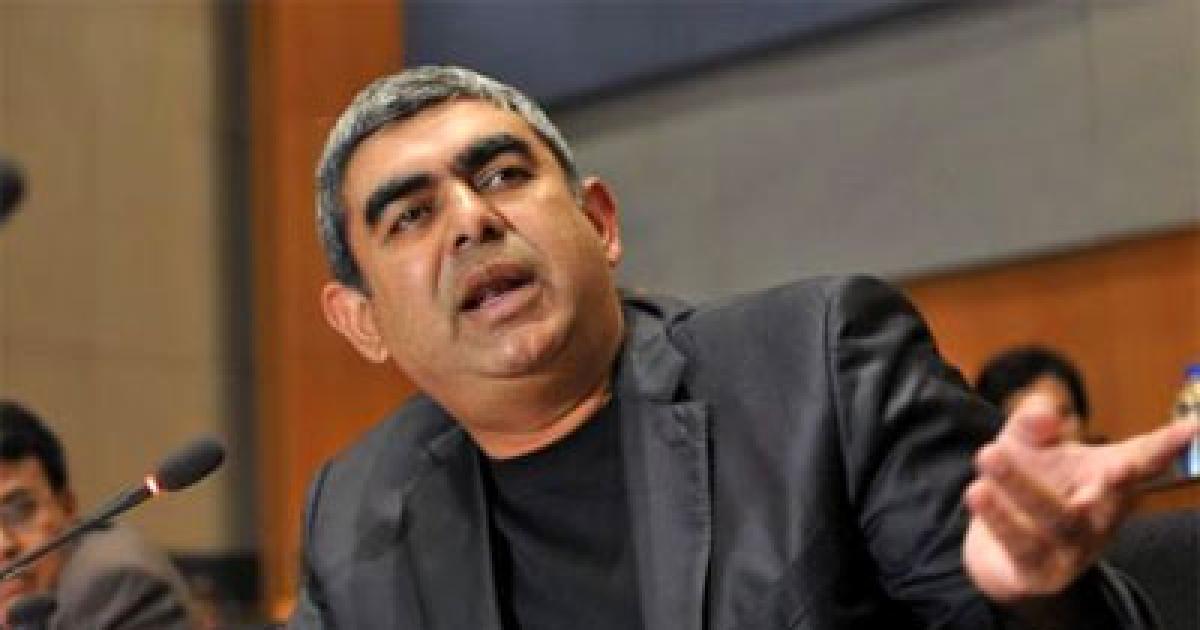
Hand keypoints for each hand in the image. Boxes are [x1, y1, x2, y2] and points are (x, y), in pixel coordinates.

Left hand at [962, 392, 1199, 601]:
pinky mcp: (1038, 571)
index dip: (1168, 446)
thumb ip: (1034, 419)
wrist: (997, 552)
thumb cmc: (1025, 484)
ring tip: (989, 452)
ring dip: (1022, 486)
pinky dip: (1000, 519)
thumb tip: (1046, 412)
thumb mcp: (1024, 442)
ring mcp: (1073, 549)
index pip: (1142, 459)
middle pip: (1114, 501)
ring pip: (1057, 519)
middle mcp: (1100, 516)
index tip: (1193, 428)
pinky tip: (977, 491)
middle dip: (1121, 484)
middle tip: (1120, 466)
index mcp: (1107, 479)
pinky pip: (1022, 545)